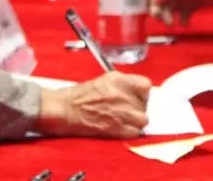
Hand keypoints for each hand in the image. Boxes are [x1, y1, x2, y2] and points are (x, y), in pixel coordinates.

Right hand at [36, 72, 151, 138]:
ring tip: (126, 118)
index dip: (142, 91)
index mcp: (118, 80)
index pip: (146, 85)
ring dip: (136, 119)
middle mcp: (121, 95)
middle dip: (139, 105)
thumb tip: (138, 90)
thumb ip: (124, 84)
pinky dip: (130, 131)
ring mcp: (120, 112)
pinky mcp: (116, 129)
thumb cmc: (80, 96)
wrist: (66, 109)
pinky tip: (121, 126)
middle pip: (145, 103)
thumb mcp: (105, 80)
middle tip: (128, 107)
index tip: (139, 94)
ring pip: (143, 118)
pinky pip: (135, 132)